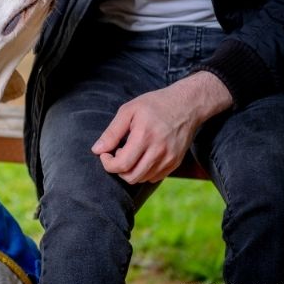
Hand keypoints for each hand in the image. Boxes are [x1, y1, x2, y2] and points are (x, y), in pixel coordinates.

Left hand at [91, 71, 231, 183]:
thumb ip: (112, 132)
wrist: (187, 104)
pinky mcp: (175, 162)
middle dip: (118, 169)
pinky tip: (142, 155)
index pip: (121, 165)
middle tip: (118, 152)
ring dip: (131, 170)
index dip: (108, 163)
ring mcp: (169, 158)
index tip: (105, 154)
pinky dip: (143, 171)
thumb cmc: (154, 104)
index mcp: (144, 136)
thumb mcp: (129, 110)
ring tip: (131, 152)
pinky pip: (154, 177)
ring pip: (142, 179)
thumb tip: (96, 150)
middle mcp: (158, 150)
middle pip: (131, 177)